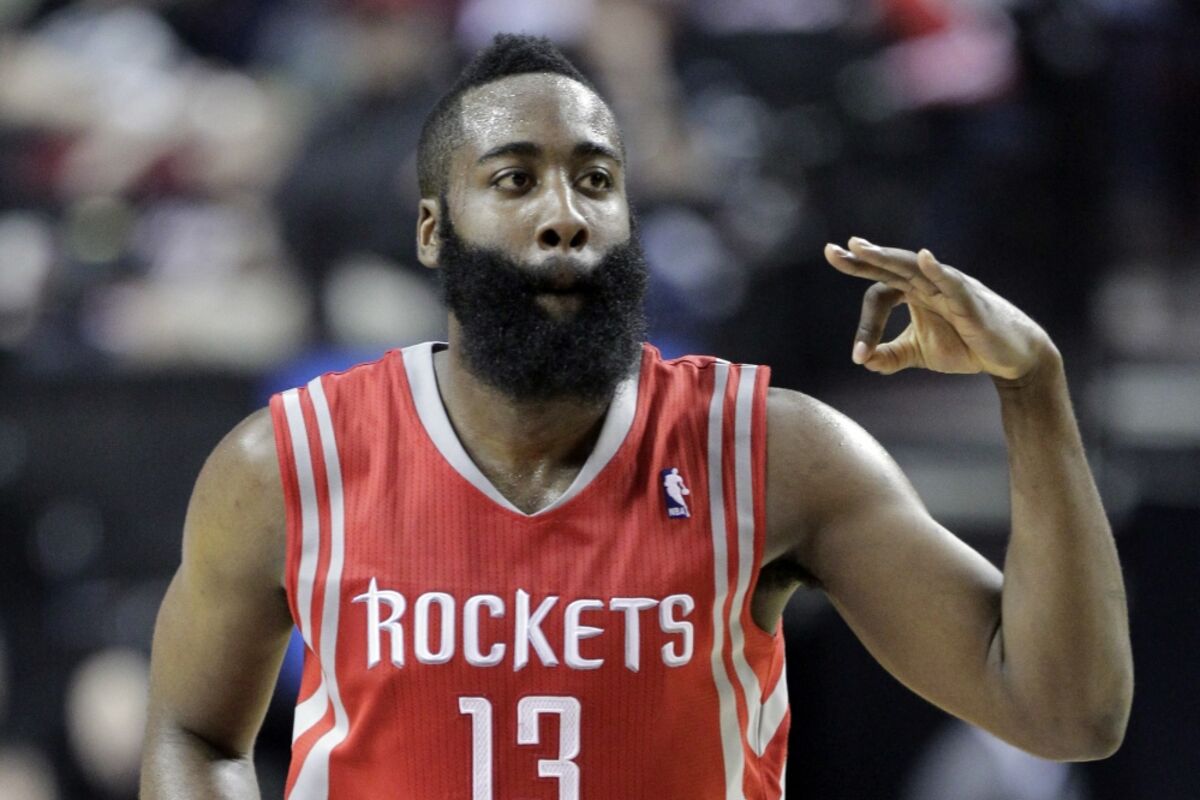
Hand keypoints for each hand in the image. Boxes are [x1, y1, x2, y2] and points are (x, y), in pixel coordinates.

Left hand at [824, 238, 1056, 380]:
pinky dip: (938, 270)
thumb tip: (863, 361)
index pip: (879, 294)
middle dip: (862, 260)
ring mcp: (949, 287)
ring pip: (913, 267)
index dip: (866, 326)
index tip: (859, 355)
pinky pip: (952, 281)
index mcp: (914, 292)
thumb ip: (891, 355)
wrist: (1010, 357)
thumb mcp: (920, 353)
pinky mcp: (970, 298)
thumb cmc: (967, 347)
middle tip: (833, 251)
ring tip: (862, 249)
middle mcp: (928, 283)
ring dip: (887, 258)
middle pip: (890, 267)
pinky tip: (924, 258)